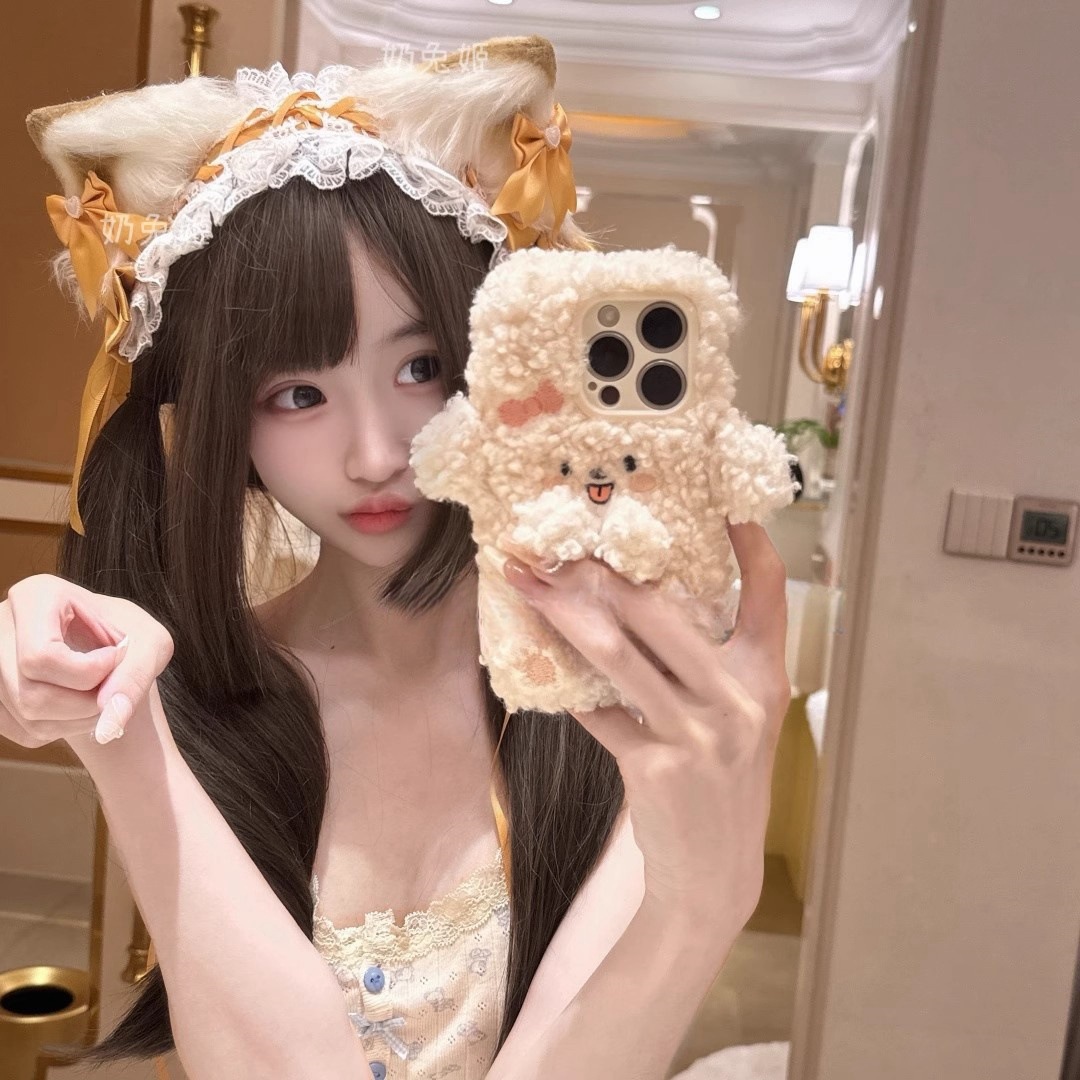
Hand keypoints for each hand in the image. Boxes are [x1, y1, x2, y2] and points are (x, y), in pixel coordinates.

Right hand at [0, 574, 173, 749]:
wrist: (108, 648)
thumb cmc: (129, 637)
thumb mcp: (150, 643)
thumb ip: (134, 677)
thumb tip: (109, 724)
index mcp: (35, 596)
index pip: (41, 656)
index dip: (87, 673)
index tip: (115, 659)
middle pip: (30, 693)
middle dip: (84, 705)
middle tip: (112, 690)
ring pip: (25, 715)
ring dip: (76, 720)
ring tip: (101, 696)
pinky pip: (22, 731)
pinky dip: (60, 729)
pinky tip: (78, 706)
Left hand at [501, 521, 790, 928]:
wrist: (715, 869)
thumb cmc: (723, 780)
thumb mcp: (737, 717)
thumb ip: (708, 662)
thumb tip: (638, 599)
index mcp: (764, 676)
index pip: (768, 593)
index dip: (750, 543)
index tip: (723, 501)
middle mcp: (738, 699)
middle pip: (663, 613)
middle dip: (602, 573)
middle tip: (557, 543)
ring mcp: (697, 733)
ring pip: (619, 654)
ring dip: (563, 614)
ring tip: (527, 582)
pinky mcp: (654, 766)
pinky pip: (597, 711)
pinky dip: (563, 686)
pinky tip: (532, 660)